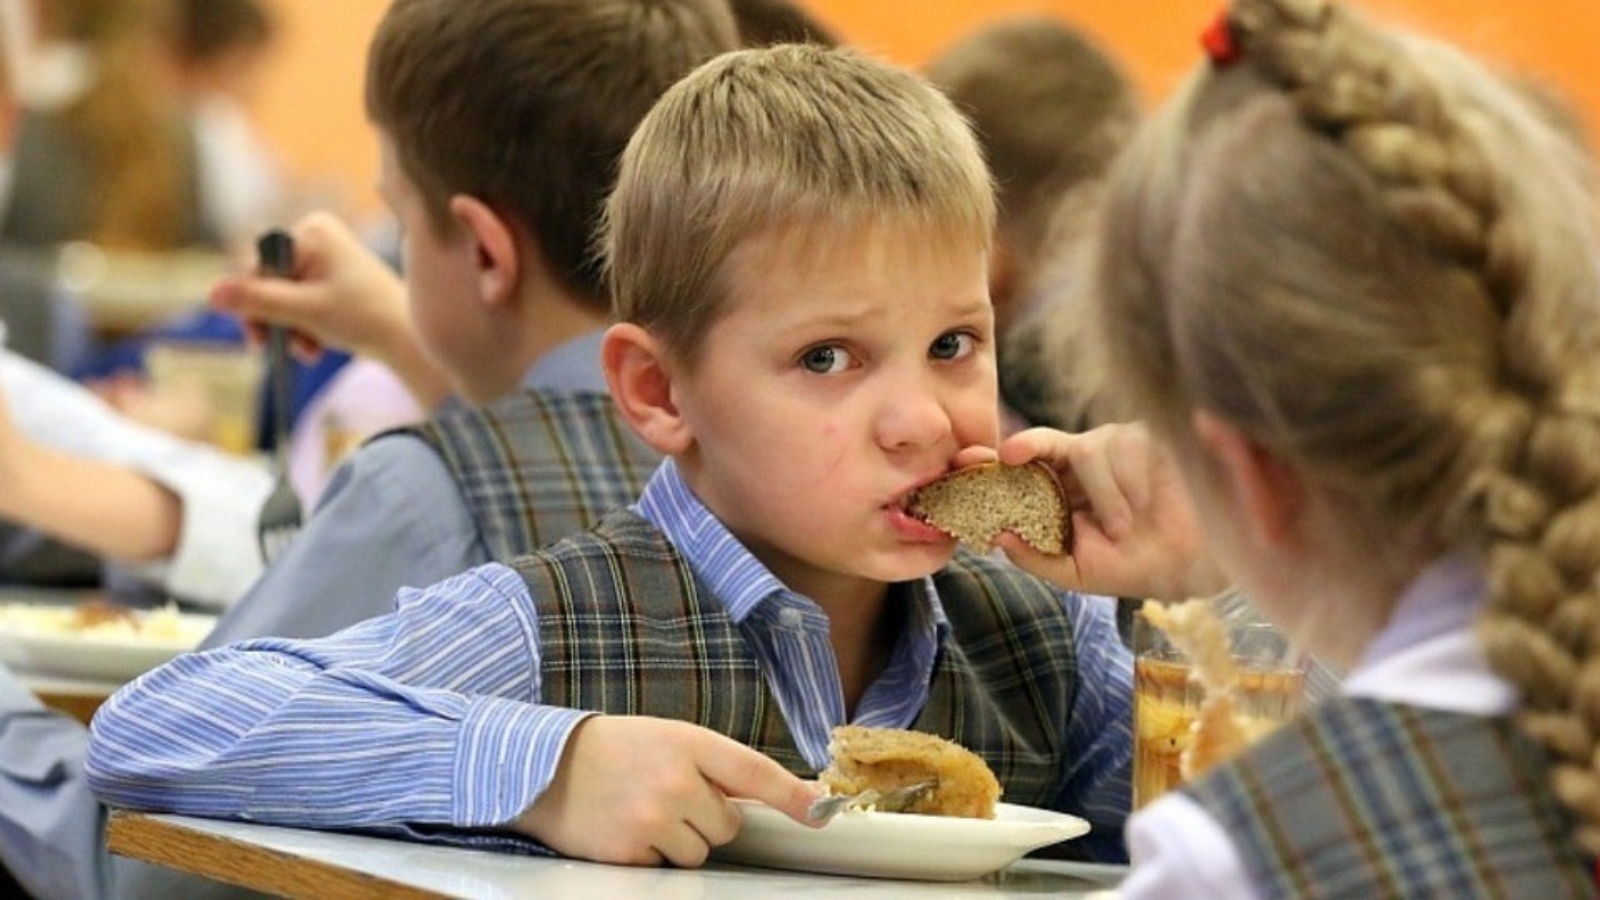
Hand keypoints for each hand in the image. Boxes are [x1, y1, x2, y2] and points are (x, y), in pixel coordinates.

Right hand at [208, 211, 410, 365]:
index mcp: (311, 230)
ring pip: (282, 295)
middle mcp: (317, 234)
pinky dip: (303, 325)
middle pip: (268, 280)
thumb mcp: (304, 312)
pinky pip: (300, 300)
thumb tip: (211, 293)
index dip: (252, 301)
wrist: (408, 338)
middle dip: (273, 318)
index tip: (257, 335)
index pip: (257, 264)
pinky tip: (316, 347)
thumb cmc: (363, 318)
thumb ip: (258, 301)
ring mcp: (325, 255)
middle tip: (273, 348)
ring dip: (289, 327)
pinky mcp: (332, 277)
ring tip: (308, 350)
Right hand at [514, 716, 817, 866]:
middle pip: (727, 824)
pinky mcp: (628, 852)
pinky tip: (626, 829)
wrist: (545, 765)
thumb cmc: (616, 750)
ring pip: (699, 851)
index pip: (753, 770)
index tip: (820, 813)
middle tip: (669, 796)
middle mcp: (673, 780)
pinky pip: (664, 868)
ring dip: (680, 840)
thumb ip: (714, 765)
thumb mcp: (668, 738)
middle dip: (706, 818)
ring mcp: (650, 818)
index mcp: (688, 742)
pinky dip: (651, 856)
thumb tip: (770, 799)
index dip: (791, 794)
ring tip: (644, 811)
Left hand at [993, 422, 1225, 600]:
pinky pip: (1128, 447)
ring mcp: (1114, 446)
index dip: (1002, 458)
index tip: (986, 459)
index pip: (1025, 465)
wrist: (1189, 565)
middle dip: (1028, 445)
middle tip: (1012, 455)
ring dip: (1104, 496)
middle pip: (1047, 441)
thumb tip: (998, 539)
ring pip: (1089, 451)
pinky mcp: (1147, 439)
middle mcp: (1082, 461)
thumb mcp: (1077, 571)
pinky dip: (1132, 483)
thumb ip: (1036, 557)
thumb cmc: (1131, 566)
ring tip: (1122, 528)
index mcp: (1060, 488)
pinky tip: (1146, 504)